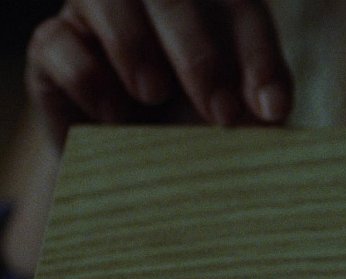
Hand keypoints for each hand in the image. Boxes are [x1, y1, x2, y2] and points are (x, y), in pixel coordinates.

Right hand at [25, 0, 292, 155]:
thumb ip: (260, 113)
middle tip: (220, 114)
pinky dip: (85, 75)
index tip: (273, 111)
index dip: (260, 59)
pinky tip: (111, 116)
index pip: (242, 11)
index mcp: (214, 11)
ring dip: (134, 45)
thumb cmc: (196, 141)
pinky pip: (56, 40)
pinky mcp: (53, 47)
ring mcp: (101, 16)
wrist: (134, 176)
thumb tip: (273, 110)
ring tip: (154, 94)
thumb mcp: (237, 130)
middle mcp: (158, 3)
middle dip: (199, 55)